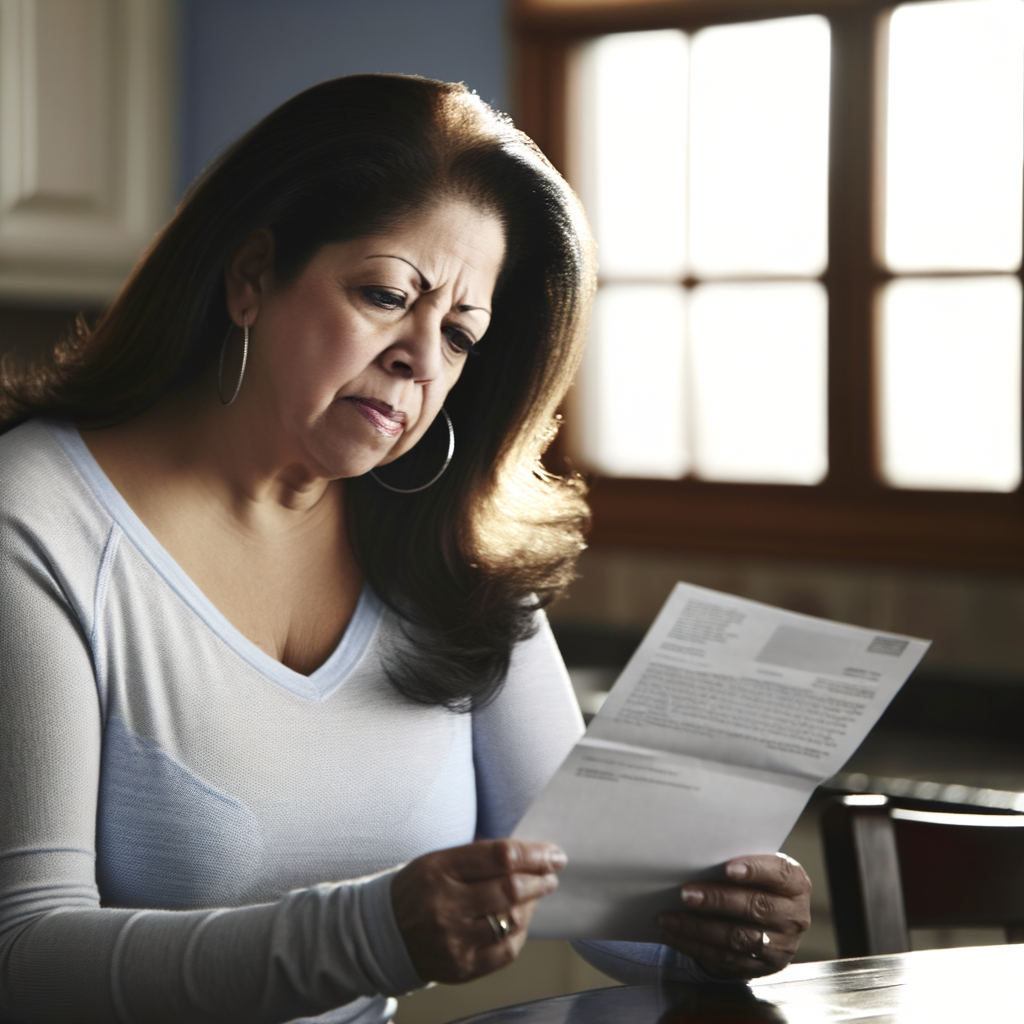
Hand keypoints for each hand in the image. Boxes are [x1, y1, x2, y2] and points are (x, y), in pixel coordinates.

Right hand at [391, 839, 565, 983]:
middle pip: (511, 889)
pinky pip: (506, 950)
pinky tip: (521, 921)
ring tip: (535, 894)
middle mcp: (446, 905)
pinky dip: (521, 932)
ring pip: (512, 920)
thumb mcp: (439, 860)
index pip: (500, 856)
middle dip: (540, 879)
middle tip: (551, 873)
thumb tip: (527, 854)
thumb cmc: (418, 889)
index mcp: (440, 869)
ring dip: (533, 904)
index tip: (553, 854)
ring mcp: (454, 939)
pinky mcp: (461, 966)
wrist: (383, 933)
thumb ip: (479, 857)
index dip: (534, 854)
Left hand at [657, 852, 810, 978]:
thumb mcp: (758, 869)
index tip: (727, 868)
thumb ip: (739, 862)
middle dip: (717, 900)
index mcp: (796, 885)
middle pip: (755, 907)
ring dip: (697, 928)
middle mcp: (793, 917)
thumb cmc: (754, 883)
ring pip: (737, 938)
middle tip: (686, 893)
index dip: (755, 869)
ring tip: (668, 918)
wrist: (768, 923)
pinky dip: (694, 946)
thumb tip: (700, 854)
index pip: (779, 874)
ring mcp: (780, 946)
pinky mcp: (760, 968)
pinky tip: (672, 935)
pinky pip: (725, 959)